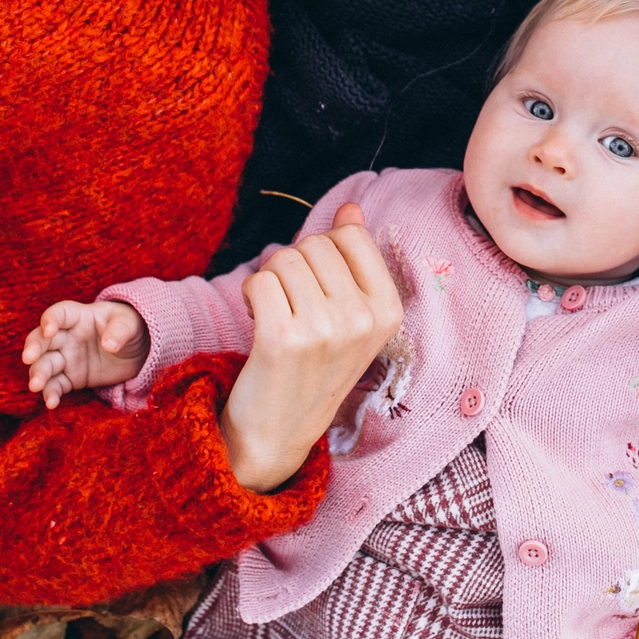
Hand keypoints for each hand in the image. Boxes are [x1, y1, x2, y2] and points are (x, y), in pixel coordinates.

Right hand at [22, 300, 150, 408]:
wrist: (138, 351)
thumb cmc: (131, 328)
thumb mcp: (131, 324)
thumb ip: (120, 331)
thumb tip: (109, 345)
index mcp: (79, 317)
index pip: (59, 314)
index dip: (51, 319)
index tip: (49, 329)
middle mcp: (67, 337)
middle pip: (43, 340)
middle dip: (34, 348)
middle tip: (28, 358)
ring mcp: (67, 359)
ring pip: (45, 365)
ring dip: (38, 374)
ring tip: (35, 386)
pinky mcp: (71, 378)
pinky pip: (56, 386)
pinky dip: (51, 394)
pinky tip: (51, 403)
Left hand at [221, 202, 403, 492]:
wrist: (280, 430)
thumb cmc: (313, 365)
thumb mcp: (351, 317)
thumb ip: (354, 260)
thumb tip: (351, 208)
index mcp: (388, 311)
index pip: (351, 236)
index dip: (323, 252)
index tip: (318, 287)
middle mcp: (361, 320)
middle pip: (314, 244)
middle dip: (294, 267)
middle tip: (293, 307)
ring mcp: (323, 330)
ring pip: (283, 259)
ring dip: (270, 281)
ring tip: (277, 315)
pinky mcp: (282, 339)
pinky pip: (258, 281)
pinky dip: (250, 295)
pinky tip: (258, 322)